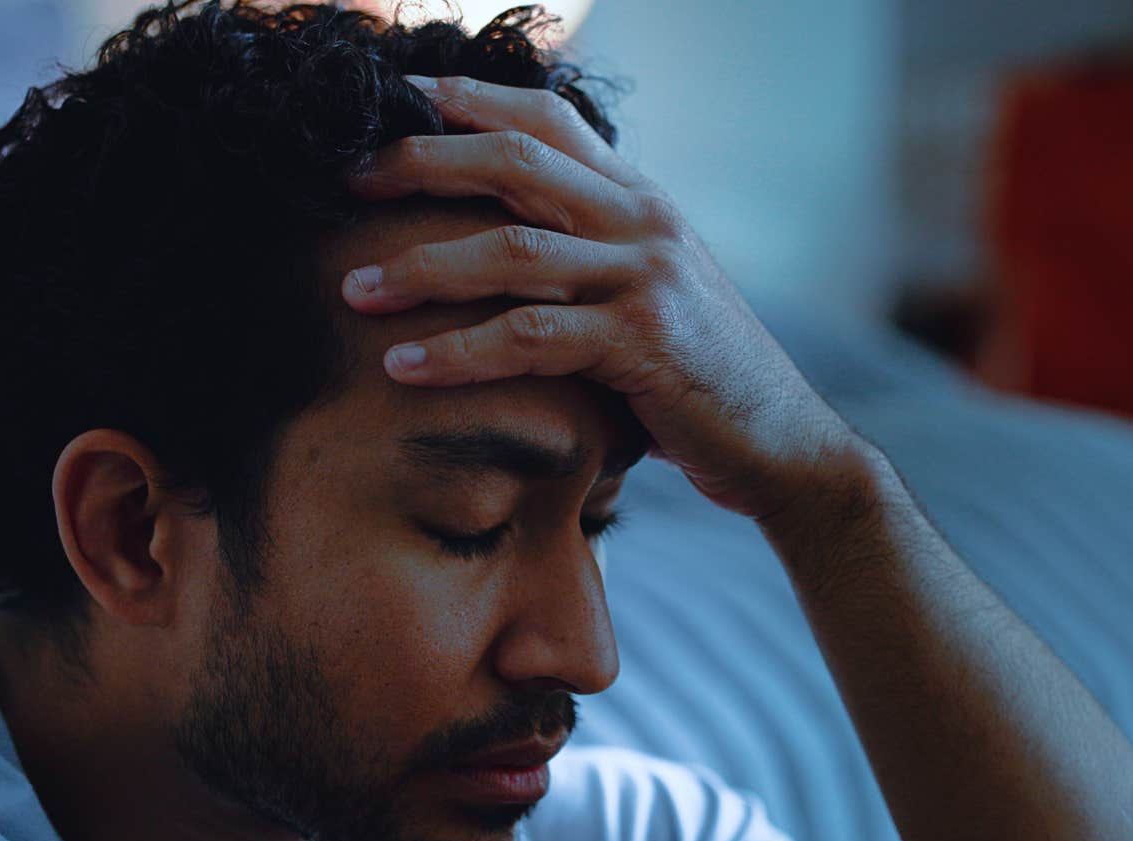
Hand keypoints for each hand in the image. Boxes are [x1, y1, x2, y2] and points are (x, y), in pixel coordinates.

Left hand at [341, 74, 858, 522]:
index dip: (467, 102)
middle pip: (514, 162)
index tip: (391, 103)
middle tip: (347, 181)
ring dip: (422, 269)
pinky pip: (529, 337)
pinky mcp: (644, 342)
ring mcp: (648, 277)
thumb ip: (591, 260)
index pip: (547, 120)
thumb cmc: (699, 382)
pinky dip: (458, 352)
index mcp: (642, 201)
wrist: (785, 447)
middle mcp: (646, 221)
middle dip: (421, 164)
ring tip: (354, 291)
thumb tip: (506, 248)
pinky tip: (405, 367)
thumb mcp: (648, 298)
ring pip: (511, 250)